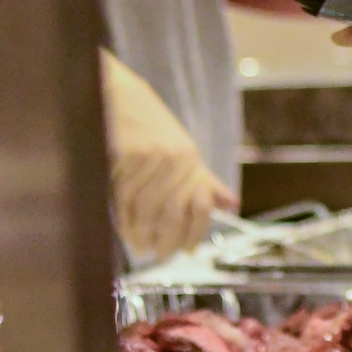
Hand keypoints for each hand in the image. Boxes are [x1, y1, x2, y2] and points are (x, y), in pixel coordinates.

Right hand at [102, 52, 235, 259]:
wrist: (119, 96)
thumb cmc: (151, 129)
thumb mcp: (183, 152)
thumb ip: (204, 181)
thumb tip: (231, 205)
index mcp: (192, 162)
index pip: (201, 206)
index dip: (195, 233)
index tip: (186, 251)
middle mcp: (176, 160)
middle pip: (171, 214)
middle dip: (164, 240)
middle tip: (155, 254)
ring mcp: (151, 158)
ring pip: (145, 209)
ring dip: (139, 233)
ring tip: (137, 244)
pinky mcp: (126, 155)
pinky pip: (123, 196)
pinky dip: (121, 218)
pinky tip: (122, 228)